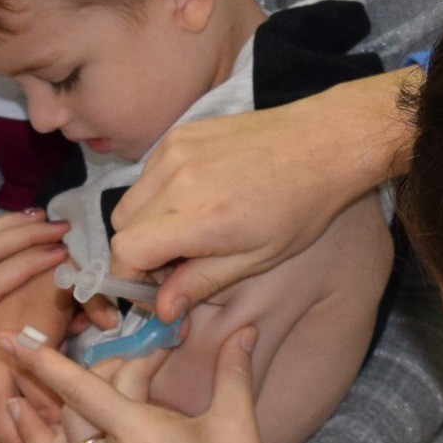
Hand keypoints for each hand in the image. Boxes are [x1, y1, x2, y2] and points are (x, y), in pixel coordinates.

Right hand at [109, 69, 418, 322]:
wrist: (322, 144)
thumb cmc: (300, 207)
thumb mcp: (256, 260)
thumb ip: (200, 283)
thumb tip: (161, 310)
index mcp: (199, 216)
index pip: (126, 251)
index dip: (130, 277)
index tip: (153, 288)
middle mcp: (177, 178)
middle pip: (120, 226)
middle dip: (138, 252)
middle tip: (177, 263)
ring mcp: (176, 150)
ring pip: (130, 199)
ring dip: (146, 222)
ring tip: (189, 230)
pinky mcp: (181, 133)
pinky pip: (148, 172)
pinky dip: (159, 193)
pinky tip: (197, 198)